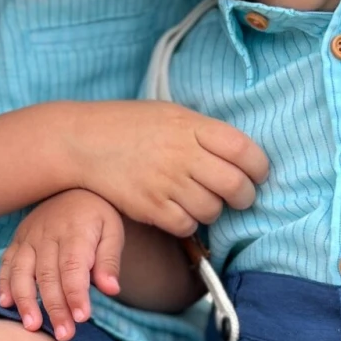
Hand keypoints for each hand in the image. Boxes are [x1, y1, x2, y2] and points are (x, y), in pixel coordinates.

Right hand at [0, 190, 126, 340]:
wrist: (74, 186)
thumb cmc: (97, 215)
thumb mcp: (113, 231)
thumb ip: (110, 261)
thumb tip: (112, 289)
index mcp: (75, 232)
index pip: (73, 268)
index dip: (76, 294)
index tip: (81, 318)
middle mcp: (48, 235)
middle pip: (48, 275)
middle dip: (55, 307)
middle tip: (64, 334)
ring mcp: (29, 238)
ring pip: (22, 271)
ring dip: (25, 300)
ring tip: (32, 326)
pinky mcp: (18, 241)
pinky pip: (6, 263)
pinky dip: (3, 283)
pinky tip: (6, 303)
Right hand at [57, 101, 267, 237]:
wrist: (82, 141)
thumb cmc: (129, 125)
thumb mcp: (170, 114)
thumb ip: (203, 132)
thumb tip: (239, 155)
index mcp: (191, 126)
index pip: (244, 150)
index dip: (259, 167)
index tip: (257, 174)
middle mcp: (182, 154)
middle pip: (235, 185)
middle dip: (245, 196)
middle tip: (240, 197)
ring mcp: (165, 182)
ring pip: (212, 210)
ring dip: (213, 210)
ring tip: (201, 201)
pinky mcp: (150, 207)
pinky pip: (186, 226)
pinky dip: (188, 223)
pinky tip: (179, 211)